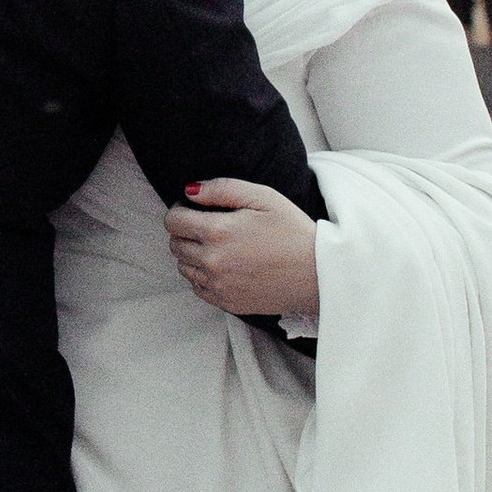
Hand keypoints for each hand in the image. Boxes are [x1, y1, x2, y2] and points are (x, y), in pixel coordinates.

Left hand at [163, 179, 319, 320]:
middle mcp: (212, 261)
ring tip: (219, 246)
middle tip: (209, 226)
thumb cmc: (293, 231)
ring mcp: (218, 285)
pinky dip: (203, 276)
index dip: (181, 210)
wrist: (318, 274)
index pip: (173, 221)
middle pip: (175, 244)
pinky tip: (224, 266)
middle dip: (185, 231)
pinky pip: (197, 288)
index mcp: (218, 232)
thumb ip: (222, 188)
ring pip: (183, 267)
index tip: (195, 209)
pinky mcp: (227, 303)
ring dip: (192, 254)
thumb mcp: (263, 197)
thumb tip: (190, 191)